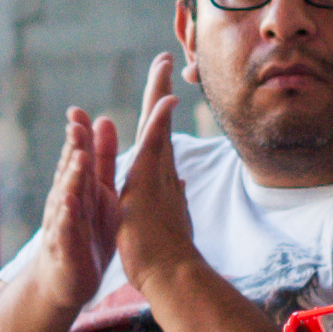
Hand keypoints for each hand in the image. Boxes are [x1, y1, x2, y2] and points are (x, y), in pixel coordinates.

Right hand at [33, 103, 121, 308]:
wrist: (66, 280)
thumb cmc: (85, 231)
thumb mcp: (99, 191)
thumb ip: (102, 158)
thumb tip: (103, 119)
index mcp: (79, 186)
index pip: (77, 156)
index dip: (78, 135)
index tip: (78, 112)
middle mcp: (67, 201)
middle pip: (70, 172)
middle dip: (73, 149)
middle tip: (76, 126)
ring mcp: (64, 224)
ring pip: (66, 197)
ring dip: (71, 178)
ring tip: (78, 159)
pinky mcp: (66, 248)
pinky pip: (66, 230)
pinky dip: (67, 216)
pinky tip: (69, 203)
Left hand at [107, 55, 196, 292]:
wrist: (170, 273)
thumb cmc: (167, 252)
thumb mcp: (169, 218)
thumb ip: (176, 196)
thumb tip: (181, 182)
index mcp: (160, 178)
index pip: (158, 136)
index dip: (160, 111)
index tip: (163, 90)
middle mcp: (162, 170)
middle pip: (160, 120)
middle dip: (161, 89)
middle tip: (165, 58)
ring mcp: (157, 173)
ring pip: (158, 123)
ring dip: (160, 92)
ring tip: (162, 63)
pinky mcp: (150, 181)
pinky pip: (156, 144)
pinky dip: (160, 120)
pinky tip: (166, 98)